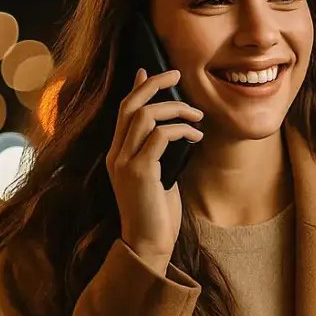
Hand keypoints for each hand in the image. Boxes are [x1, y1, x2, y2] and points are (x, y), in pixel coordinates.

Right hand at [106, 68, 203, 273]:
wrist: (149, 244)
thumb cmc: (158, 214)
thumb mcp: (158, 178)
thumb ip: (159, 154)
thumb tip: (173, 133)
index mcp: (118, 154)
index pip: (123, 111)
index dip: (136, 88)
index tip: (150, 71)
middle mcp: (116, 154)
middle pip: (130, 105)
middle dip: (154, 84)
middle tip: (178, 75)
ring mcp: (125, 162)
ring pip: (145, 116)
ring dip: (176, 109)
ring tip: (198, 116)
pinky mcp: (140, 171)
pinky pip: (161, 136)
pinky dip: (182, 130)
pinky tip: (198, 137)